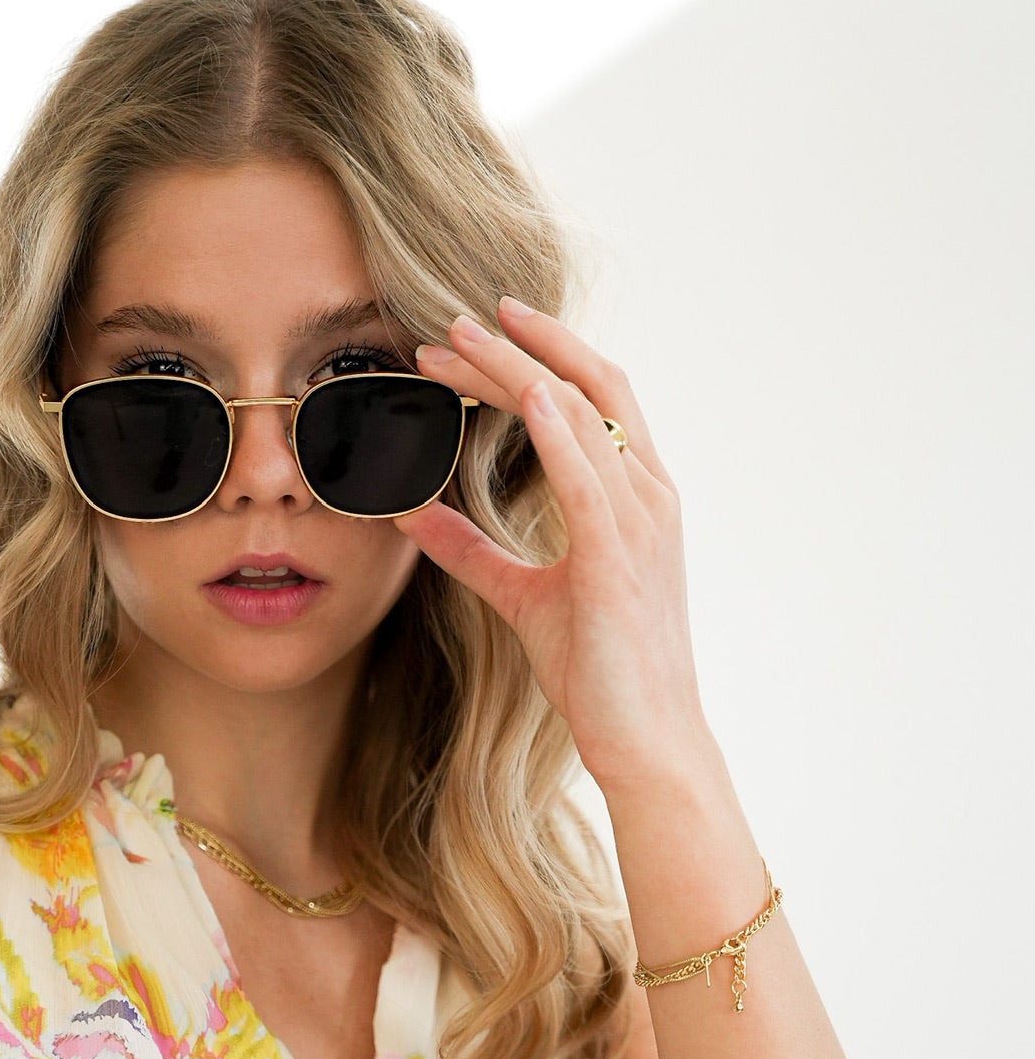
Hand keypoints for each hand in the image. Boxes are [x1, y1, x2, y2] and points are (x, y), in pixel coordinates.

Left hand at [398, 296, 714, 795]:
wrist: (645, 739)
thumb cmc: (598, 671)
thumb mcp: (521, 597)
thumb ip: (471, 551)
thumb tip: (412, 513)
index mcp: (634, 499)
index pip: (587, 399)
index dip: (533, 356)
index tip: (474, 332)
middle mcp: (647, 497)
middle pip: (585, 388)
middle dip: (518, 345)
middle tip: (451, 319)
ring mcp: (639, 524)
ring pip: (580, 416)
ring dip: (514, 371)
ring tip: (454, 342)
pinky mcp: (617, 560)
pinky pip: (588, 479)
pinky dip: (558, 431)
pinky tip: (524, 394)